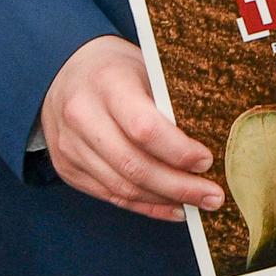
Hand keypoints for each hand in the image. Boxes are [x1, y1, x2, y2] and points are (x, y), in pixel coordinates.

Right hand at [40, 35, 221, 221]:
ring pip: (123, 187)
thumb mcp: (144, 69)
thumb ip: (169, 102)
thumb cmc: (115, 70)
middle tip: (212, 196)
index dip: (178, 151)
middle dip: (179, 187)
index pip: (144, 128)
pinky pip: (111, 196)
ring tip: (197, 204)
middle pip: (134, 166)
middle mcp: (81, 116)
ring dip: (165, 200)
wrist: (64, 72)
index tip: (206, 161)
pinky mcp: (67, 168)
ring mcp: (70, 146)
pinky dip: (145, 206)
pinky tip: (172, 206)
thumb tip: (211, 140)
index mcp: (106, 83)